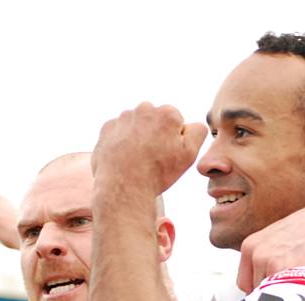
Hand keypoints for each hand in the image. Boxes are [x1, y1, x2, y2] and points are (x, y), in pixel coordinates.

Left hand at [91, 102, 206, 199]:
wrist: (124, 187)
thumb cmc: (158, 172)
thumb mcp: (189, 154)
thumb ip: (198, 132)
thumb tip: (193, 124)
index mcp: (167, 114)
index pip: (176, 121)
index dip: (175, 139)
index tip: (168, 154)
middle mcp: (144, 109)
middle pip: (155, 120)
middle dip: (156, 134)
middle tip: (154, 159)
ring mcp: (123, 118)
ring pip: (137, 126)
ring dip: (139, 138)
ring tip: (138, 161)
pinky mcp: (107, 129)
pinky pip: (119, 132)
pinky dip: (122, 143)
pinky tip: (125, 159)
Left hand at [237, 199, 304, 291]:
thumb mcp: (277, 240)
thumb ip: (264, 259)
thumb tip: (259, 286)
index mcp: (250, 246)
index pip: (245, 282)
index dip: (262, 287)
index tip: (276, 286)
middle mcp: (254, 253)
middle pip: (255, 290)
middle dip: (272, 290)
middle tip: (292, 280)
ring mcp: (266, 261)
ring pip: (267, 293)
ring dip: (282, 292)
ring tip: (299, 279)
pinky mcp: (280, 269)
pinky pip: (278, 294)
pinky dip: (290, 293)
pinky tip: (303, 283)